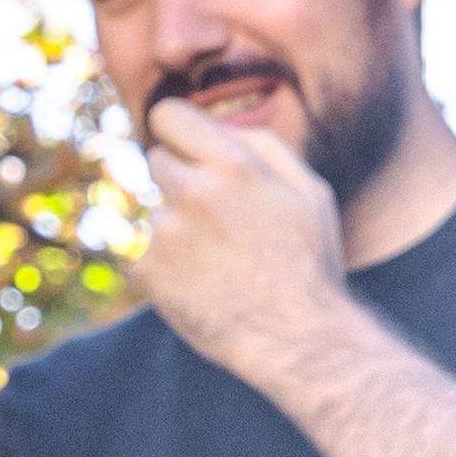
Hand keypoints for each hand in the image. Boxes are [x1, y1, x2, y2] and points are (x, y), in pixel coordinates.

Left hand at [130, 95, 353, 381]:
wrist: (298, 340)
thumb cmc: (309, 264)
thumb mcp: (310, 193)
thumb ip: (263, 146)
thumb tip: (219, 125)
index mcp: (234, 166)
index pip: (167, 115)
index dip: (174, 129)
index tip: (180, 142)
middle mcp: (194, 192)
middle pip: (157, 161)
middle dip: (180, 180)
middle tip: (216, 218)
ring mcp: (166, 231)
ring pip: (157, 211)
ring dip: (178, 228)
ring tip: (220, 262)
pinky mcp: (147, 268)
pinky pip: (145, 251)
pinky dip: (167, 265)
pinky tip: (202, 284)